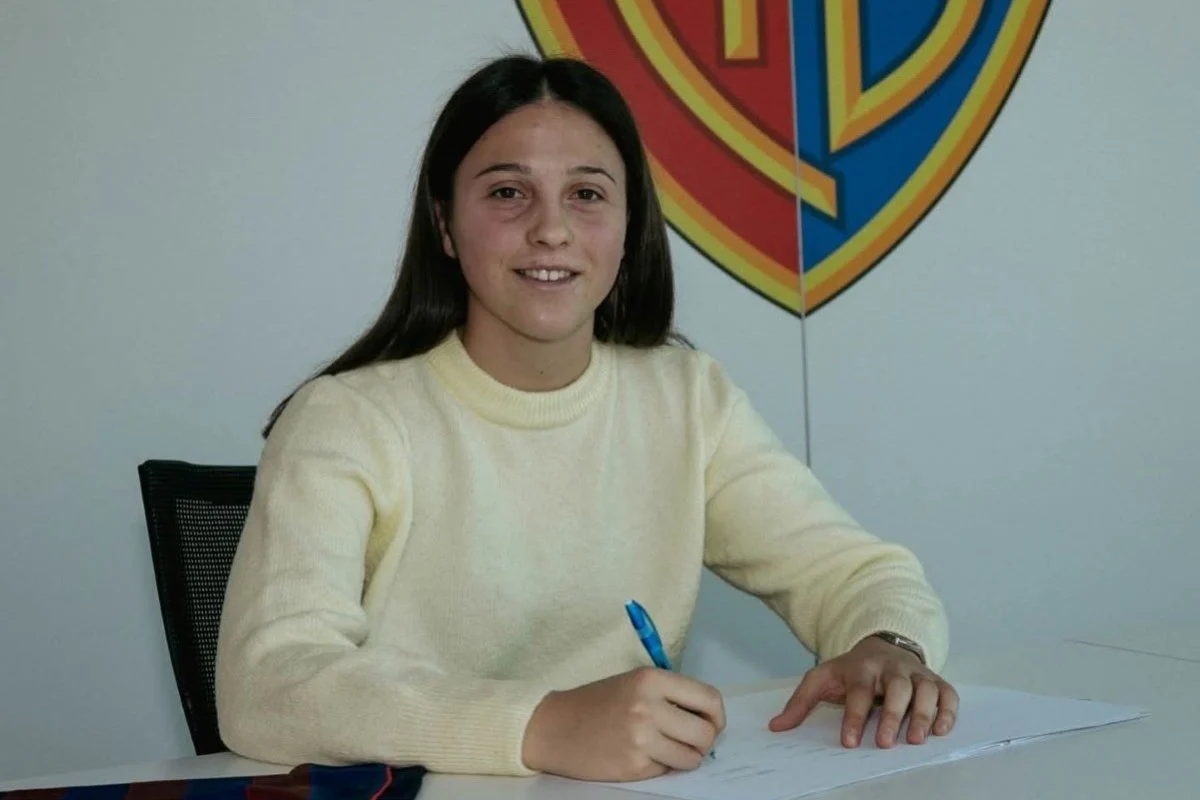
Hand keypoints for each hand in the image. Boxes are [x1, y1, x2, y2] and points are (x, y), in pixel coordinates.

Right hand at [521, 667, 724, 781]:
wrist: (555, 727)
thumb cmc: (598, 702)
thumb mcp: (635, 683)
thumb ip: (671, 695)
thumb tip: (709, 717)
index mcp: (652, 679)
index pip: (709, 699)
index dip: (716, 716)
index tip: (711, 723)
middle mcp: (649, 707)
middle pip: (705, 733)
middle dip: (704, 741)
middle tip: (690, 741)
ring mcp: (641, 739)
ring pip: (692, 758)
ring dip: (685, 757)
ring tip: (665, 748)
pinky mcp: (634, 766)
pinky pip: (668, 770)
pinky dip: (661, 766)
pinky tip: (642, 755)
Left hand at [769, 635, 958, 748]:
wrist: (882, 645)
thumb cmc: (852, 670)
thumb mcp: (822, 678)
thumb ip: (800, 702)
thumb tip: (777, 726)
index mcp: (861, 668)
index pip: (859, 692)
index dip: (854, 717)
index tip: (850, 742)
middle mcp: (891, 668)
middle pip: (897, 688)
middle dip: (893, 716)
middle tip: (886, 744)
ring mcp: (915, 673)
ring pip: (925, 689)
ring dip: (923, 714)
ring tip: (916, 740)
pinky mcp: (935, 679)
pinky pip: (947, 693)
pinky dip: (948, 710)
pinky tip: (941, 730)